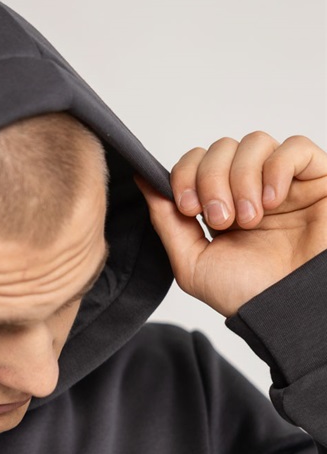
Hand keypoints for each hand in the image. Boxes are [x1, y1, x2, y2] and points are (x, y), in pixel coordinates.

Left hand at [135, 132, 326, 316]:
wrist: (289, 311)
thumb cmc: (248, 294)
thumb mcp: (192, 262)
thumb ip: (167, 221)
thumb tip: (144, 180)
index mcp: (221, 205)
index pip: (195, 162)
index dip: (185, 175)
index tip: (188, 208)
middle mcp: (251, 188)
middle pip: (220, 148)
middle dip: (211, 180)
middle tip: (221, 219)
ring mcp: (284, 182)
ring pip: (254, 142)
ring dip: (242, 178)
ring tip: (250, 217)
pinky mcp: (318, 178)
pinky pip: (295, 147)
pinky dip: (277, 168)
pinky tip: (273, 200)